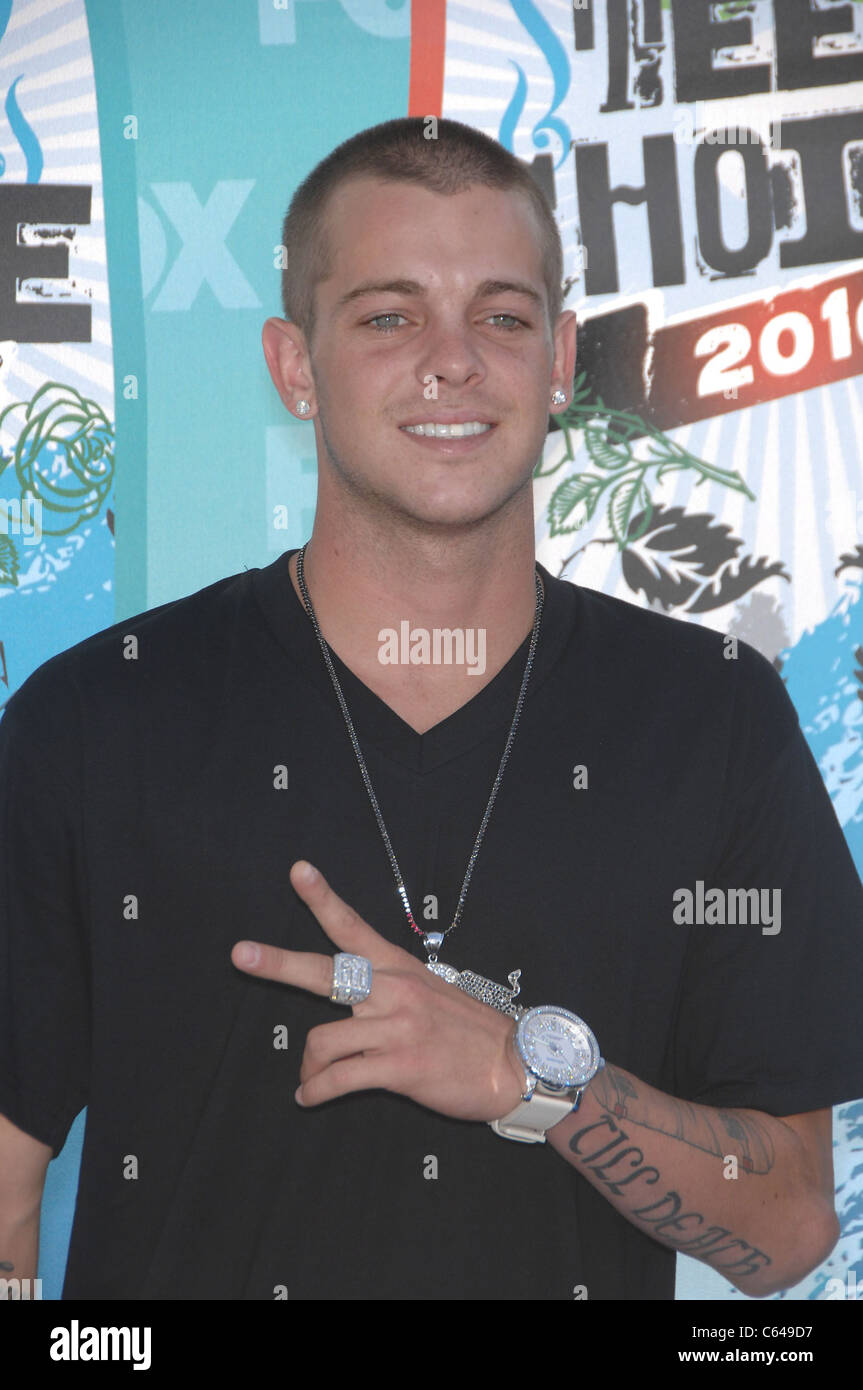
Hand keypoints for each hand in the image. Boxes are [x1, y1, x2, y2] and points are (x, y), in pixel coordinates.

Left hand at [230, 860, 526, 1122]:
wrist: (515, 1065)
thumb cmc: (470, 1032)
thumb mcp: (432, 993)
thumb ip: (389, 991)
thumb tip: (351, 1001)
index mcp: (399, 967)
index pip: (353, 926)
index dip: (323, 897)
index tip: (298, 871)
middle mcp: (392, 989)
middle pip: (323, 971)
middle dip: (277, 963)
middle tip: (240, 953)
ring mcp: (394, 1026)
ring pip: (321, 1040)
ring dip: (308, 1068)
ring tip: (309, 1081)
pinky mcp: (398, 1065)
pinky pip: (339, 1079)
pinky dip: (317, 1091)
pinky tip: (310, 1098)